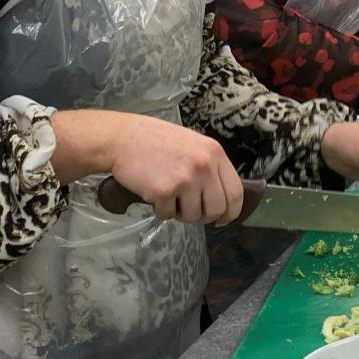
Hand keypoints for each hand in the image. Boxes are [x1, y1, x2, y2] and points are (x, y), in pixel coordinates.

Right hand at [51, 109, 243, 225]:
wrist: (122, 138)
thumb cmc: (156, 141)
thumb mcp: (192, 145)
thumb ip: (209, 167)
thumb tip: (221, 198)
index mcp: (214, 153)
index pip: (235, 192)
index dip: (231, 212)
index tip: (223, 219)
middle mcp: (204, 166)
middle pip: (216, 209)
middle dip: (203, 216)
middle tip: (189, 211)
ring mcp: (185, 179)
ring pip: (193, 215)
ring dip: (180, 213)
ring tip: (168, 196)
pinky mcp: (164, 191)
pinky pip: (168, 214)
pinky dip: (161, 210)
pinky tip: (153, 192)